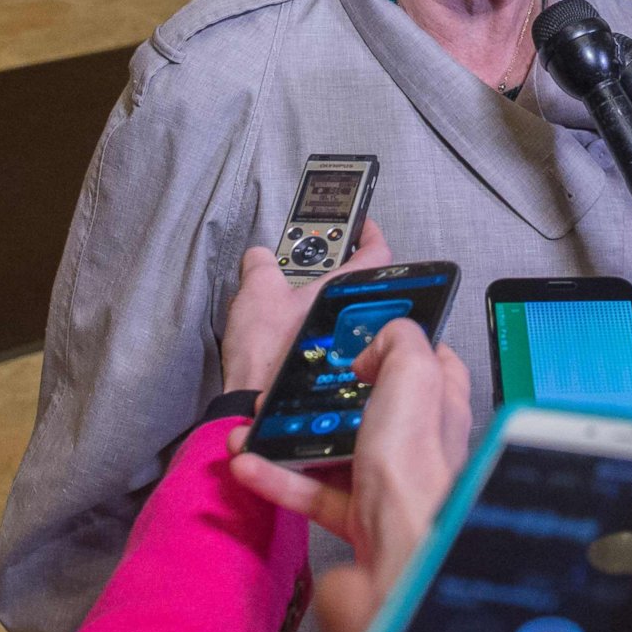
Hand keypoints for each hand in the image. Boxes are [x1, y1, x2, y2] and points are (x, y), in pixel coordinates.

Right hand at [220, 220, 391, 396]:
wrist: (255, 408)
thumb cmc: (264, 358)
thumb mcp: (256, 292)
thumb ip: (261, 263)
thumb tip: (260, 257)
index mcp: (346, 294)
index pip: (377, 253)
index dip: (370, 233)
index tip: (362, 223)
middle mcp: (357, 323)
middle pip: (361, 285)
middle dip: (337, 270)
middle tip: (316, 261)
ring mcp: (349, 350)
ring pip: (347, 315)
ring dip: (327, 303)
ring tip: (298, 295)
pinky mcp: (335, 372)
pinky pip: (334, 341)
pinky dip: (319, 332)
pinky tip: (296, 332)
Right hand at [231, 315, 470, 594]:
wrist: (399, 551)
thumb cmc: (415, 466)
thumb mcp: (413, 374)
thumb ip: (399, 340)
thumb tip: (377, 344)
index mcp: (439, 404)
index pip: (431, 363)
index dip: (401, 345)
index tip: (365, 335)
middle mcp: (417, 443)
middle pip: (371, 406)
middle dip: (327, 395)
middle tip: (295, 386)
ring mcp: (386, 480)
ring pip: (334, 450)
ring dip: (289, 437)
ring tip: (256, 425)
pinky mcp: (357, 515)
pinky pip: (310, 491)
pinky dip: (276, 477)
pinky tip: (248, 464)